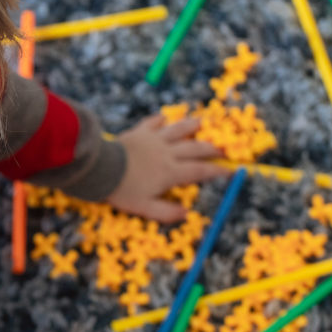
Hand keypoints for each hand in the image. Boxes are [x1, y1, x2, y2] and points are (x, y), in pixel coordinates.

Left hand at [107, 115, 227, 221]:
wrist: (101, 168)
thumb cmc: (123, 190)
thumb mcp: (144, 208)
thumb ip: (166, 212)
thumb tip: (186, 214)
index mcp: (170, 172)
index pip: (199, 171)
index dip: (216, 171)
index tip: (229, 170)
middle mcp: (167, 153)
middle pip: (194, 148)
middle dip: (211, 148)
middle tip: (222, 148)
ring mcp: (153, 140)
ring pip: (178, 130)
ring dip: (191, 126)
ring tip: (202, 122)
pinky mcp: (139, 132)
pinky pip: (152, 123)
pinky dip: (160, 120)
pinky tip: (164, 117)